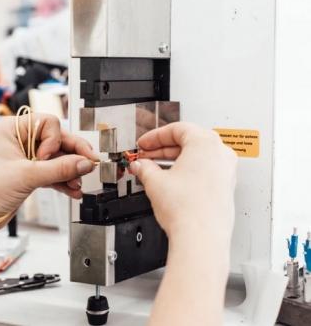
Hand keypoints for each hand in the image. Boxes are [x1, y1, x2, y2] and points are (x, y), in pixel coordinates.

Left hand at [0, 114, 98, 223]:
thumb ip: (59, 169)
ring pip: (59, 158)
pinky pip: (54, 173)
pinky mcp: (32, 174)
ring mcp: (28, 157)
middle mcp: (23, 140)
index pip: (49, 124)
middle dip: (73, 156)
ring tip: (78, 183)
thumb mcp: (26, 176)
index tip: (49, 158)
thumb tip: (85, 163)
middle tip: (89, 165)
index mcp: (15, 129)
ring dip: (70, 171)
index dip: (54, 140)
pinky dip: (64, 181)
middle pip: (58, 141)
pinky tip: (73, 190)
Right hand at [130, 122, 236, 240]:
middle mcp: (220, 154)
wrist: (201, 238)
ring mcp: (226, 171)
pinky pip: (204, 170)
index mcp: (205, 143)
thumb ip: (145, 168)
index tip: (144, 144)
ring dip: (173, 161)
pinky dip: (186, 171)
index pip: (177, 129)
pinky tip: (170, 181)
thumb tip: (141, 166)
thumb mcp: (155, 181)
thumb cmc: (187, 209)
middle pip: (188, 142)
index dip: (155, 136)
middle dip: (162, 149)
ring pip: (196, 157)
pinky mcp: (225, 187)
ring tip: (154, 170)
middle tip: (146, 156)